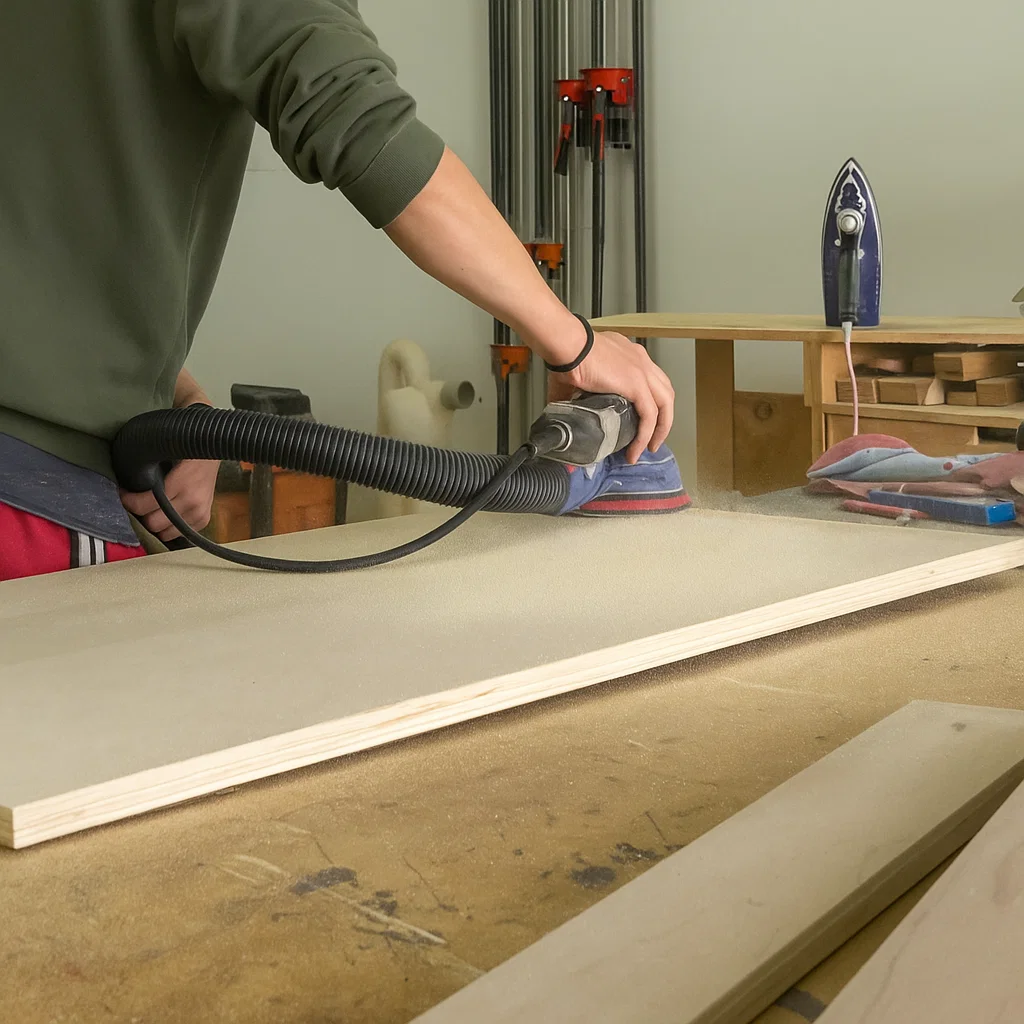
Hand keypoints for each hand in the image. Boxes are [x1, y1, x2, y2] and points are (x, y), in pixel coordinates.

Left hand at [120, 459, 220, 542]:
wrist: (214, 448)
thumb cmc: (187, 451)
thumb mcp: (166, 456)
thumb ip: (150, 473)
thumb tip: (128, 487)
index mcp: (181, 485)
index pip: (144, 506)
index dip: (129, 502)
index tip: (123, 493)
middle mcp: (192, 503)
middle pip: (153, 524)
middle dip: (142, 514)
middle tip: (138, 501)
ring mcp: (200, 514)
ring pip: (165, 534)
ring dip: (156, 523)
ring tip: (153, 509)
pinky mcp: (204, 520)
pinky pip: (178, 534)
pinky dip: (170, 526)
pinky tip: (168, 513)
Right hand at [547, 331, 674, 462]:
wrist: (569, 344)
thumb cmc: (568, 353)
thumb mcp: (579, 374)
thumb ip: (575, 392)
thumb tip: (560, 409)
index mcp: (630, 355)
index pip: (651, 380)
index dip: (652, 401)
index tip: (644, 420)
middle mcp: (641, 361)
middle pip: (665, 392)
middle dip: (663, 418)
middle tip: (652, 438)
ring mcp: (642, 371)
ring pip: (664, 405)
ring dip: (660, 430)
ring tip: (648, 447)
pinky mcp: (637, 385)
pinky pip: (650, 416)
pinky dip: (645, 435)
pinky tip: (637, 449)